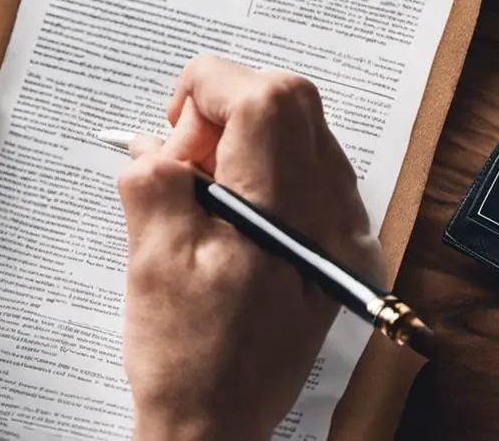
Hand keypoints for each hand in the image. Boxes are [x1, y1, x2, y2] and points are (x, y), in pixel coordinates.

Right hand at [118, 56, 384, 440]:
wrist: (221, 427)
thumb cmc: (189, 359)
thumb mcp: (153, 260)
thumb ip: (155, 180)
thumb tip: (155, 140)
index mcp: (289, 212)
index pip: (266, 97)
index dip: (207, 91)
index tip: (172, 129)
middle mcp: (334, 214)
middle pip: (293, 101)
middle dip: (227, 109)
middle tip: (187, 165)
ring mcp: (344, 230)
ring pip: (304, 131)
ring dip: (246, 138)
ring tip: (204, 196)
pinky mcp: (338, 244)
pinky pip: (309, 172)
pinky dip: (265, 169)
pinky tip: (230, 213)